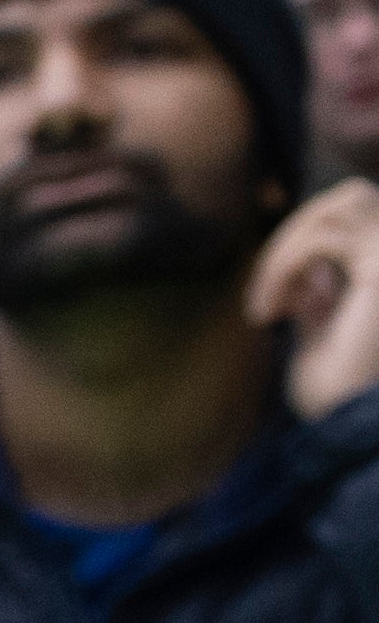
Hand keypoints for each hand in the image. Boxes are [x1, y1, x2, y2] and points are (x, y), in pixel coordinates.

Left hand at [253, 179, 378, 417]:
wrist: (347, 426)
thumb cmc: (337, 389)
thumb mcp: (322, 327)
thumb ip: (322, 289)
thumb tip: (312, 270)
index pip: (357, 211)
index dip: (305, 238)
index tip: (272, 302)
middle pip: (352, 196)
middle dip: (295, 233)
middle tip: (265, 292)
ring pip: (337, 207)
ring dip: (284, 251)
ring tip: (265, 305)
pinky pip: (322, 237)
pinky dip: (280, 267)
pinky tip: (267, 314)